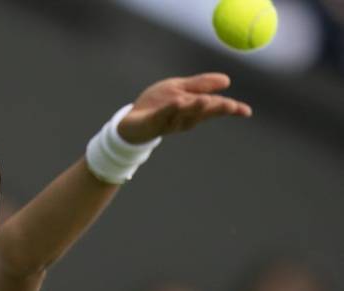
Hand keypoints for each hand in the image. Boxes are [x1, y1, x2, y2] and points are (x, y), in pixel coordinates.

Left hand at [116, 73, 251, 143]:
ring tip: (206, 100)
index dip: (231, 109)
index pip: (216, 107)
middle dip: (216, 109)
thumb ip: (201, 85)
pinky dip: (170, 109)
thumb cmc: (157, 105)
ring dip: (195, 107)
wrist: (131, 120)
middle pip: (203, 112)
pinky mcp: (152, 122)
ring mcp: (169, 121)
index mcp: (194, 109)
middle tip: (231, 106)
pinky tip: (178, 102)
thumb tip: (227, 80)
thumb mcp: (179, 89)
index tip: (246, 111)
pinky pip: (162, 115)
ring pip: (185, 114)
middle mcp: (185, 118)